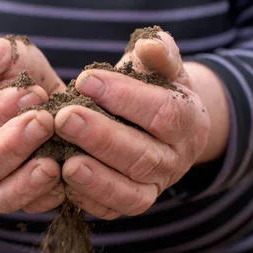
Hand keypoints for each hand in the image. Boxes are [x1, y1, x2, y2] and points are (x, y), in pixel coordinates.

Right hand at [0, 36, 66, 213]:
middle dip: (15, 145)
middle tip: (44, 122)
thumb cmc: (9, 72)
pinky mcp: (24, 194)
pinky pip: (30, 206)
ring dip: (27, 183)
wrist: (32, 93)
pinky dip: (48, 196)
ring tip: (53, 164)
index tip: (30, 94)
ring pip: (1, 196)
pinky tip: (67, 176)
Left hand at [53, 31, 227, 219]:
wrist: (162, 126)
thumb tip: (150, 43)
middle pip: (142, 155)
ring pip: (130, 190)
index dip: (124, 97)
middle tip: (63, 119)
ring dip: (96, 178)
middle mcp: (176, 160)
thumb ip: (160, 53)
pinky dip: (89, 199)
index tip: (84, 81)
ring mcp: (156, 186)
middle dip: (101, 138)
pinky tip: (63, 181)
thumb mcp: (163, 67)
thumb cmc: (154, 89)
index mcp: (189, 121)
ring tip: (65, 162)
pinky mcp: (133, 203)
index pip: (162, 112)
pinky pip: (113, 209)